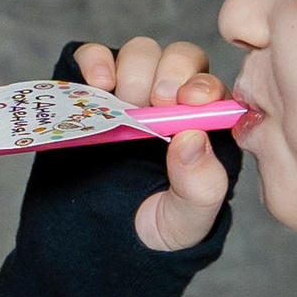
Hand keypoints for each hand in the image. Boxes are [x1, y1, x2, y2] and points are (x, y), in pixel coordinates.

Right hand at [72, 35, 230, 253]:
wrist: (90, 244)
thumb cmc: (149, 233)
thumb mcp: (185, 221)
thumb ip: (201, 185)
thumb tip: (193, 137)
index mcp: (201, 128)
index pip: (210, 87)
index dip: (200, 84)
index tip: (186, 101)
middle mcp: (167, 104)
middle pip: (178, 58)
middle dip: (166, 72)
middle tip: (150, 101)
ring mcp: (126, 95)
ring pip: (140, 52)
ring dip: (132, 69)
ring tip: (120, 101)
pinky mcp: (86, 92)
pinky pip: (92, 56)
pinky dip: (94, 60)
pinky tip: (96, 83)